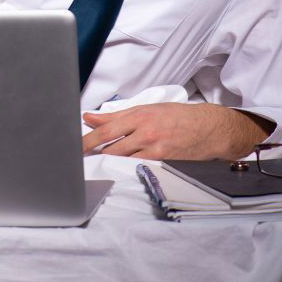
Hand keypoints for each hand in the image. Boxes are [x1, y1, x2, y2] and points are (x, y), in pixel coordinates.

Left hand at [81, 102, 273, 159]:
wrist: (209, 128)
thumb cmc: (177, 117)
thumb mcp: (146, 110)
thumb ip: (115, 116)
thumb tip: (89, 117)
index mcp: (139, 116)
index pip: (105, 129)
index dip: (86, 140)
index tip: (72, 147)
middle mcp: (145, 132)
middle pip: (110, 147)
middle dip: (93, 154)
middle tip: (77, 160)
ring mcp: (155, 149)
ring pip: (123, 160)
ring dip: (107, 163)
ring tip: (93, 166)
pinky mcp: (163, 163)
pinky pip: (138, 168)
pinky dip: (126, 169)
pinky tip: (117, 171)